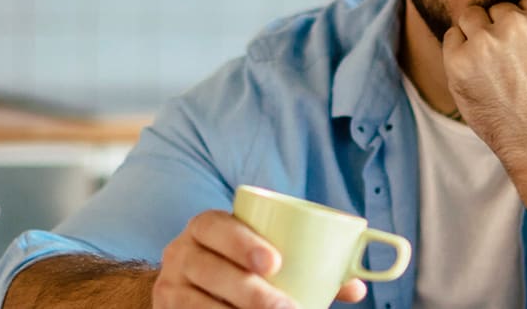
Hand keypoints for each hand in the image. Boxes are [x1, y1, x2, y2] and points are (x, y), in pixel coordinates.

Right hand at [153, 209, 366, 307]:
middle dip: (251, 293)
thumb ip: (310, 263)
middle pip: (210, 270)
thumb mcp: (266, 254)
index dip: (243, 242)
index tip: (276, 262)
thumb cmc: (241, 265)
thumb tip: (357, 287)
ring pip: (197, 302)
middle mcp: (181, 251)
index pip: (217, 226)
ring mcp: (169, 285)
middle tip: (287, 308)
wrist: (189, 284)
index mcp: (207, 226)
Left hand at [442, 0, 526, 148]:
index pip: (524, 0)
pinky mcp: (459, 62)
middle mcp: (514, 25)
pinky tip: (480, 74)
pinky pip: (452, 36)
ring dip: (478, 35)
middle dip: (502, 29)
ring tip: (496, 67)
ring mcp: (484, 43)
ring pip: (471, 16)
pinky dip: (460, 52)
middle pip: (496, 7)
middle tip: (515, 64)